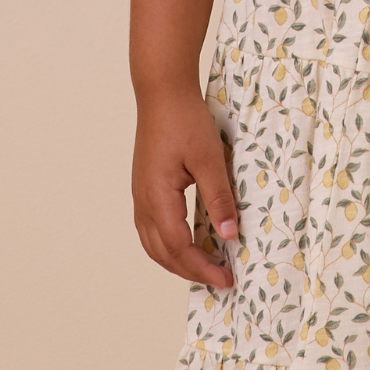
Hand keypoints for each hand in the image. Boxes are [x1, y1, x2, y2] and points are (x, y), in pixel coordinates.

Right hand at [132, 85, 238, 289]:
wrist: (162, 91)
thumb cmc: (185, 120)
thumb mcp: (209, 158)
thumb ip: (219, 198)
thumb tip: (230, 236)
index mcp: (157, 199)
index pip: (179, 248)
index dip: (203, 267)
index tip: (226, 278)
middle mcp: (143, 203)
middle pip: (163, 253)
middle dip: (191, 271)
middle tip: (220, 278)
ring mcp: (140, 195)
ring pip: (154, 244)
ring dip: (177, 260)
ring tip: (204, 266)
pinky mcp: (144, 187)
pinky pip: (152, 228)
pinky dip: (169, 244)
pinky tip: (187, 240)